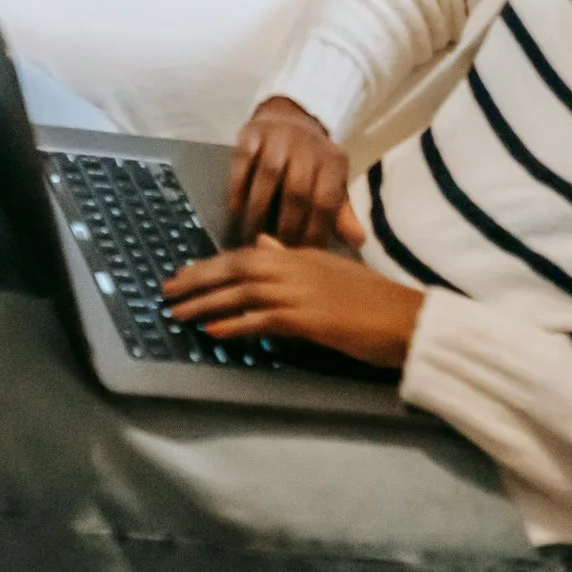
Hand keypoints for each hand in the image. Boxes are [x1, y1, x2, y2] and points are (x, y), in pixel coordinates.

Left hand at [163, 237, 422, 369]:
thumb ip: (293, 255)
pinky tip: (212, 331)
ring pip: (241, 292)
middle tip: (166, 292)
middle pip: (234, 268)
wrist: (405, 318)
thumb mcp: (329, 267)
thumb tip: (263, 240)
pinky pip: (261, 319)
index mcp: (299, 253)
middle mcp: (294, 266)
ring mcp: (299, 291)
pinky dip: (234, 324)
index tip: (183, 274)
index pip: (244, 253)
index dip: (210, 264)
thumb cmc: (371, 298)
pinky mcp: (306, 318)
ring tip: (177, 314)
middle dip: (196, 279)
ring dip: (205, 302)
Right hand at [228, 96, 350, 246]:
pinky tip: (235, 208)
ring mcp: (278, 135)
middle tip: (275, 249)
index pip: (327, 202)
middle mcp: (308, 144)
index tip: (302, 255)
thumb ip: (341, 214)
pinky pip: (243, 159)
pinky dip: (238, 185)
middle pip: (297, 190)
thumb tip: (358, 242)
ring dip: (259, 209)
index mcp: (334, 160)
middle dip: (286, 225)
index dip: (314, 231)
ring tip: (252, 235)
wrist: (289, 120)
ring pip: (269, 173)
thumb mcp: (332, 185)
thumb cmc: (312, 164)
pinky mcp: (251, 132)